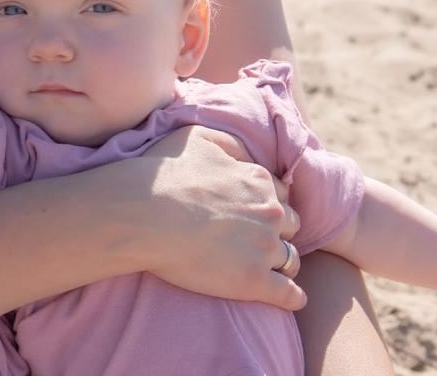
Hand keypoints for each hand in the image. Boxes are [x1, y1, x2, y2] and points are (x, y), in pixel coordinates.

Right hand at [126, 125, 305, 309]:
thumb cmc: (164, 174)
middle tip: (257, 239)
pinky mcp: (253, 281)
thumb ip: (230, 143)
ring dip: (284, 262)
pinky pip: (289, 294)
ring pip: (291, 259)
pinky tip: (291, 299)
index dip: (266, 202)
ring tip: (272, 269)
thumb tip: (246, 154)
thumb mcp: (199, 138)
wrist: (143, 215)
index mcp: (258, 180)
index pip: (279, 193)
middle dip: (278, 230)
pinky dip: (293, 297)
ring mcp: (264, 248)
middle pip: (290, 225)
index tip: (252, 211)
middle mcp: (269, 213)